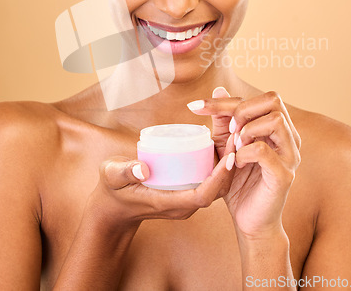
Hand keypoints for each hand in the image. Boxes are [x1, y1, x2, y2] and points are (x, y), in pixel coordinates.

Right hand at [89, 152, 233, 228]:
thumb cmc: (111, 191)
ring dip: (227, 166)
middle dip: (230, 167)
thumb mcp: (112, 177)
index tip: (231, 155)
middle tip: (239, 139)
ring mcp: (183, 202)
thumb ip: (124, 171)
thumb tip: (142, 167)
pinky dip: (217, 167)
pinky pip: (207, 183)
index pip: (203, 195)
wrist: (111, 210)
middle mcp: (182, 206)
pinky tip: (221, 147)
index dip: (220, 177)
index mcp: (168, 203)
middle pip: (215, 190)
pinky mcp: (183, 196)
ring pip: (214, 187)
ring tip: (234, 139)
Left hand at [188, 88, 300, 238]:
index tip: (195, 106)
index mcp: (277, 128)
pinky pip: (263, 150)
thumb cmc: (239, 182)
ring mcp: (290, 156)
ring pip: (275, 120)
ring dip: (247, 129)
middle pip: (274, 99)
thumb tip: (218, 89)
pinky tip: (237, 163)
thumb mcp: (226, 146)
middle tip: (229, 130)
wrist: (249, 220)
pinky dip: (244, 152)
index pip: (257, 99)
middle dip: (242, 109)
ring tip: (234, 146)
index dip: (224, 100)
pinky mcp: (284, 175)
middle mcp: (289, 138)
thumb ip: (225, 120)